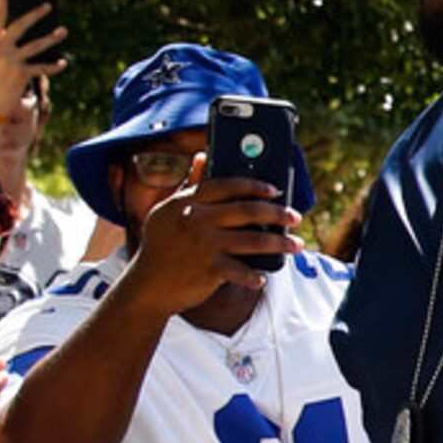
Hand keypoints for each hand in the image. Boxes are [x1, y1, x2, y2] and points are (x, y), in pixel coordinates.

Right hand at [0, 0, 66, 133]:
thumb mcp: (0, 57)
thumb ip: (12, 42)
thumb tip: (39, 28)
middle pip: (20, 25)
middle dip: (35, 14)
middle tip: (49, 5)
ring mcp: (9, 61)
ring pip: (36, 45)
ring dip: (52, 37)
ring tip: (64, 30)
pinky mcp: (20, 74)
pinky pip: (43, 67)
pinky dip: (54, 66)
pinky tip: (64, 63)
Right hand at [119, 160, 298, 315]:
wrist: (147, 285)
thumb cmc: (162, 246)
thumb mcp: (168, 212)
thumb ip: (190, 186)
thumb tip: (203, 156)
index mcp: (187, 202)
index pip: (226, 185)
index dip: (253, 185)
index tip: (274, 189)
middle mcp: (196, 219)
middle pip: (247, 210)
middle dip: (277, 213)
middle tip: (295, 216)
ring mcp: (204, 244)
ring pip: (253, 241)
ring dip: (279, 243)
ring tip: (295, 246)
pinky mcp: (209, 269)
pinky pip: (241, 271)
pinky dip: (253, 276)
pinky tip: (263, 277)